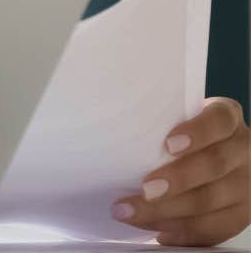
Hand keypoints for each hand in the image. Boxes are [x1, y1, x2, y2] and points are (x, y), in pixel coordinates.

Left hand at [111, 96, 248, 245]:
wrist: (211, 156)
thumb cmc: (180, 135)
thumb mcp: (175, 121)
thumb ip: (158, 126)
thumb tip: (112, 141)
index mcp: (226, 118)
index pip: (219, 120)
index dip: (197, 132)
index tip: (169, 144)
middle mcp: (243, 149)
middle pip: (215, 165)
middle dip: (178, 180)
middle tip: (145, 189)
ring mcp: (246, 183)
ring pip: (212, 201)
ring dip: (168, 211)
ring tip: (131, 213)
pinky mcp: (242, 213)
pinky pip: (216, 228)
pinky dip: (182, 232)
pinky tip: (156, 232)